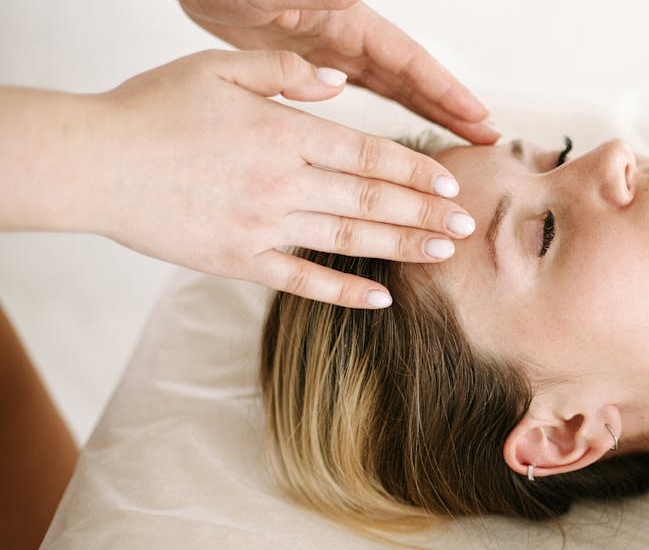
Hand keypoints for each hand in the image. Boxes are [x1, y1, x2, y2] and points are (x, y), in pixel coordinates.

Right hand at [82, 50, 474, 307]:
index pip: (368, 155)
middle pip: (370, 201)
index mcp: (283, 133)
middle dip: (425, 214)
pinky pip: (302, 280)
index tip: (450, 183)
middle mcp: (282, 182)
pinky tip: (380, 298)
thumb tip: (339, 81)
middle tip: (467, 228)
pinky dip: (343, 291)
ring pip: (348, 241)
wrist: (92, 163)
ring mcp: (263, 226)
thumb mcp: (218, 68)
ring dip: (402, 248)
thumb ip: (285, 72)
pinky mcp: (239, 260)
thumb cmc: (151, 110)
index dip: (414, 170)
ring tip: (442, 254)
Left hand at [179, 0, 498, 144]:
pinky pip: (360, 96)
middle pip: (412, 81)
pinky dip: (384, 117)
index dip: (445, 90)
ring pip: (392, 92)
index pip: (409, 61)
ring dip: (426, 117)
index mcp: (347, 22)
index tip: (478, 116)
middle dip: (450, 110)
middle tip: (487, 140)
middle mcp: (347, 39)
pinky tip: (392, 144)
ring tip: (458, 144)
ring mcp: (332, 54)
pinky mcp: (310, 68)